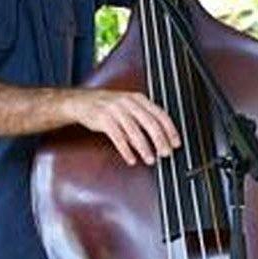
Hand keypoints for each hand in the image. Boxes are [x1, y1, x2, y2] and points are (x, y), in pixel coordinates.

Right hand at [64, 87, 179, 165]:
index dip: (170, 130)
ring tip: (150, 159)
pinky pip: (117, 137)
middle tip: (166, 154)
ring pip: (135, 131)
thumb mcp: (129, 108)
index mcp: (139, 99)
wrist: (82, 102)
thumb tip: (158, 140)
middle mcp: (129, 102)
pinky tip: (131, 158)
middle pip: (150, 123)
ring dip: (144, 148)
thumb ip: (143, 122)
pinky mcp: (103, 119)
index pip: (160, 114)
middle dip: (160, 141)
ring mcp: (115, 110)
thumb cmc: (108, 107)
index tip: (176, 143)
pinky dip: (126, 150)